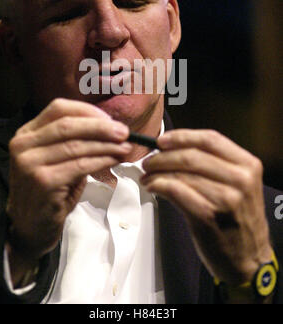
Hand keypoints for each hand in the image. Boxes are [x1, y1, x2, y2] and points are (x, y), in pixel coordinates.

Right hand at [6, 98, 130, 264]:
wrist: (30, 227)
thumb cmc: (49, 190)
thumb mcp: (56, 159)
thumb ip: (74, 140)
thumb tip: (111, 128)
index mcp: (27, 133)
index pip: (59, 109)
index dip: (87, 111)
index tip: (110, 119)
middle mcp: (23, 145)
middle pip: (69, 125)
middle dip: (101, 127)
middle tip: (124, 132)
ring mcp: (30, 163)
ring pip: (77, 145)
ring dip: (106, 145)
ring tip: (125, 147)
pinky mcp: (43, 181)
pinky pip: (80, 165)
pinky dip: (102, 161)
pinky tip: (114, 160)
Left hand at [141, 129, 272, 285]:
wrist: (248, 259)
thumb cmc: (237, 220)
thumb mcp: (237, 185)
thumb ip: (213, 164)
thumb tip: (172, 149)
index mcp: (247, 165)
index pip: (210, 138)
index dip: (182, 136)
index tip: (162, 140)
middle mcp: (240, 179)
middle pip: (192, 155)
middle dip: (163, 156)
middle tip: (148, 161)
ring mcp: (226, 198)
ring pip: (181, 173)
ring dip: (157, 172)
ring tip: (147, 175)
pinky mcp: (208, 215)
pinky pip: (175, 191)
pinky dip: (158, 185)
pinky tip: (152, 187)